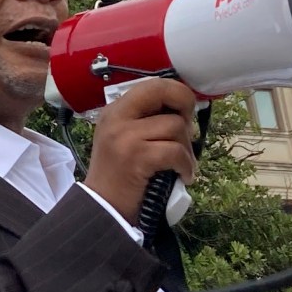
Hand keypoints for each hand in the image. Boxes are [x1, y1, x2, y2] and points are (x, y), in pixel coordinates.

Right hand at [79, 78, 200, 219]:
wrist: (102, 207)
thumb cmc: (119, 175)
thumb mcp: (125, 139)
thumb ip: (146, 121)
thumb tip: (184, 112)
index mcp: (115, 110)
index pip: (152, 85)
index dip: (176, 92)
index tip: (184, 111)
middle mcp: (117, 117)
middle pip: (161, 91)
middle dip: (184, 104)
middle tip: (189, 127)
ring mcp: (125, 136)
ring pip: (175, 126)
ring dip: (187, 149)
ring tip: (182, 164)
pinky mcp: (136, 157)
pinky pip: (175, 152)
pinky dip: (186, 166)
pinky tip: (183, 176)